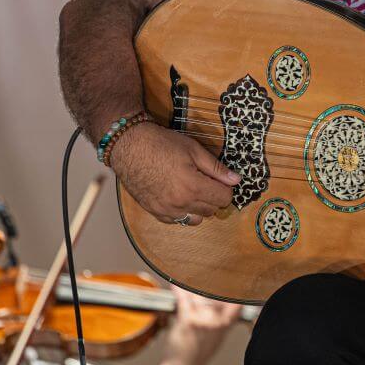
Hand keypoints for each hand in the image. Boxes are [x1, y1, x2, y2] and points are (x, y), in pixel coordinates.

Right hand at [111, 123, 239, 224]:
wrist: (129, 146)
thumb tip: (236, 180)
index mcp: (193, 187)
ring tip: (193, 189)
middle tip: (206, 180)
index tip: (220, 179)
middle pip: (211, 210)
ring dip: (200, 207)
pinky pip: (177, 221)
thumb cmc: (161, 144)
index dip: (226, 187)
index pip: (223, 198)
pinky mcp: (154, 212)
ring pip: (196, 219)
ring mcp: (166, 210)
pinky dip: (183, 212)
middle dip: (214, 196)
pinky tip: (179, 196)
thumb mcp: (193, 150)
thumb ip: (216, 168)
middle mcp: (180, 203)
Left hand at [160, 287, 241, 364]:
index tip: (232, 283)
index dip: (235, 292)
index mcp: (225, 327)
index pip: (236, 304)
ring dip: (191, 290)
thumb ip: (221, 322)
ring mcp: (202, 320)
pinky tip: (175, 285)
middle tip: (204, 280)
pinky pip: (183, 299)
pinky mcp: (188, 319)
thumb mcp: (217, 339)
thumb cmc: (198, 355)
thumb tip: (222, 305)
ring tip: (187, 285)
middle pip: (215, 295)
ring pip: (198, 295)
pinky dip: (178, 291)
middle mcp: (216, 322)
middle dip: (208, 287)